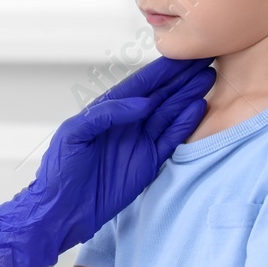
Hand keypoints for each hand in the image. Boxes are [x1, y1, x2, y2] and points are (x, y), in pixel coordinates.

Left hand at [0, 55, 213, 266]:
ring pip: (169, 113)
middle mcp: (126, 123)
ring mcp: (139, 142)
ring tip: (208, 77)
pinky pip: (171, 139)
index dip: (161, 70)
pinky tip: (199, 107)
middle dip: (181, 78)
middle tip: (206, 59)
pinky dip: (185, 124)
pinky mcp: (148, 162)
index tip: (183, 55)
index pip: (139, 85)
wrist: (62, 210)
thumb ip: (105, 114)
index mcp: (106, 111)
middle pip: (159, 95)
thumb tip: (141, 102)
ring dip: (188, 96)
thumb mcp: (73, 135)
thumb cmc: (59, 171)